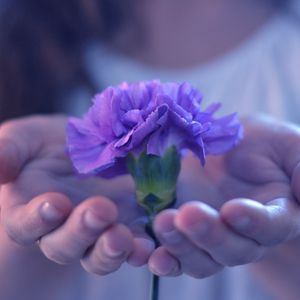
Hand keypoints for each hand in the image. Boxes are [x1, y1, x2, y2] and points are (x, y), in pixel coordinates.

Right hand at [0, 115, 153, 274]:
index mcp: (32, 211)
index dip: (37, 218)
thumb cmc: (48, 144)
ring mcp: (97, 231)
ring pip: (100, 253)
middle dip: (82, 232)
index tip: (54, 202)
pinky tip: (153, 242)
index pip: (25, 224)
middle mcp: (62, 229)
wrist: (84, 146)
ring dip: (113, 249)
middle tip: (100, 211)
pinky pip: (133, 244)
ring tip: (126, 237)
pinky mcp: (126, 225)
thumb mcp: (26, 139)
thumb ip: (9, 151)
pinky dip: (142, 247)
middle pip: (66, 245)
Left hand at [148, 116, 299, 277]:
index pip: (271, 227)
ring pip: (200, 257)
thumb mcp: (287, 146)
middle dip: (210, 235)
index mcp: (276, 214)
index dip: (254, 222)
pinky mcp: (185, 232)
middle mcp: (244, 235)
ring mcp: (211, 236)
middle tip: (187, 215)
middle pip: (231, 249)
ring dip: (181, 245)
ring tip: (163, 223)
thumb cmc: (261, 145)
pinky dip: (163, 257)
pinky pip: (175, 253)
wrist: (227, 149)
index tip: (234, 210)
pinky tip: (149, 253)